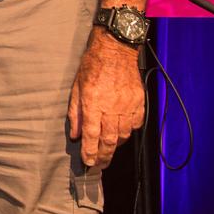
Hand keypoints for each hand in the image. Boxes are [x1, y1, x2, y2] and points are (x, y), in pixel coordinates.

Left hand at [68, 29, 144, 167]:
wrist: (115, 49)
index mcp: (93, 101)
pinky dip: (128, 132)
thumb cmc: (92, 65)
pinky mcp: (139, 102)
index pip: (91, 134)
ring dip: (115, 146)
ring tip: (108, 151)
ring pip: (123, 134)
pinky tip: (122, 134)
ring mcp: (127, 105)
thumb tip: (75, 134)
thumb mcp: (77, 86)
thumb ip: (75, 112)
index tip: (88, 161)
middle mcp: (111, 106)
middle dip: (104, 155)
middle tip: (100, 164)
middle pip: (109, 139)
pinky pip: (135, 124)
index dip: (90, 151)